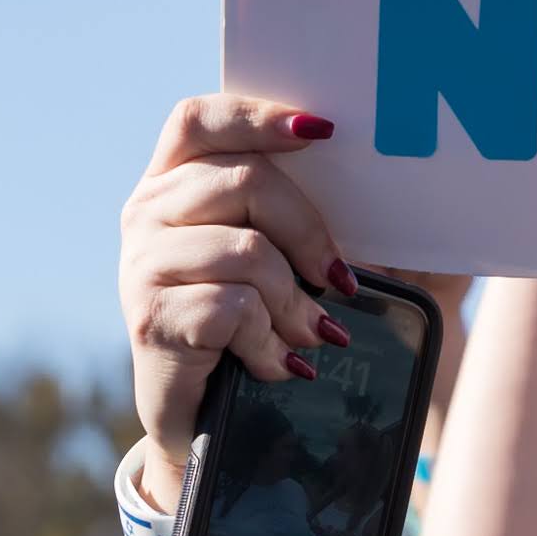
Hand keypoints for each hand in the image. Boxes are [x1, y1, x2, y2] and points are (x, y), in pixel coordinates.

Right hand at [118, 94, 351, 498]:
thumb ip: (309, 209)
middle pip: (245, 181)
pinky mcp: (150, 318)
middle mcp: (147, 211)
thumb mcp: (283, 256)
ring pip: (247, 252)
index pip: (199, 120)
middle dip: (310, 232)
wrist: (207, 419)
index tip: (322, 131)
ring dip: (295, 301)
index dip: (257, 116)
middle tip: (340, 280)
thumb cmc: (259, 320)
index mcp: (176, 179)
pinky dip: (272, 342)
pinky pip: (234, 310)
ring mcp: (141, 264)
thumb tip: (395, 179)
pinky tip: (280, 364)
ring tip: (310, 333)